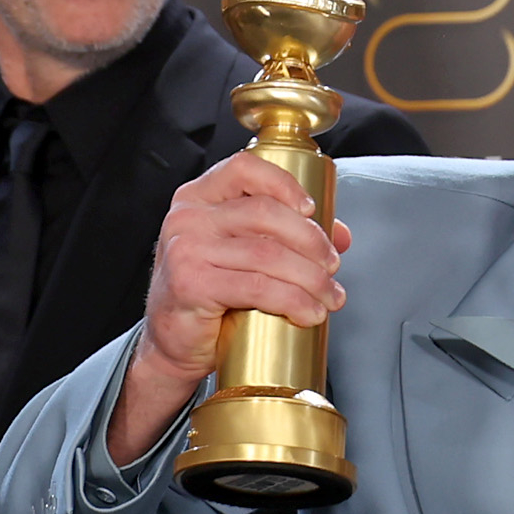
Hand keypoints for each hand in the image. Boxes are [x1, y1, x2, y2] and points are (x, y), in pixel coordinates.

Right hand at [109, 151, 351, 466]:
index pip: (244, 169)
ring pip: (267, 254)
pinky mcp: (192, 285)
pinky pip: (257, 287)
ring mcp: (187, 250)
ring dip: (310, 278)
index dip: (285, 184)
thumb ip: (284, 236)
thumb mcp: (242, 255)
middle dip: (311, 241)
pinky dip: (293, 301)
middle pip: (265, 213)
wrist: (172, 344)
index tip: (313, 210)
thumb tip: (340, 234)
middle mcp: (188, 217)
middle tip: (331, 266)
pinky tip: (309, 313)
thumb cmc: (209, 296)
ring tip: (330, 296)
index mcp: (198, 198)